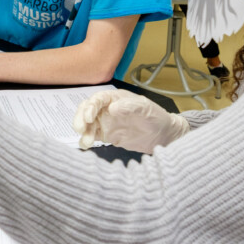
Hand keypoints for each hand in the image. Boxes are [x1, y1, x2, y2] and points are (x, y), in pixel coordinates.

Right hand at [72, 89, 186, 152]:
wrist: (163, 135)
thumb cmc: (156, 116)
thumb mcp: (146, 108)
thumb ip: (130, 106)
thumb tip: (112, 108)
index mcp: (115, 99)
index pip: (97, 99)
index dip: (90, 106)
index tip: (89, 117)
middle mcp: (107, 109)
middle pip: (86, 110)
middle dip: (80, 118)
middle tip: (80, 128)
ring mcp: (105, 122)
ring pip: (87, 124)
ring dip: (83, 131)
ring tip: (87, 142)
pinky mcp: (106, 136)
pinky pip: (92, 136)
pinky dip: (86, 140)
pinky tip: (86, 145)